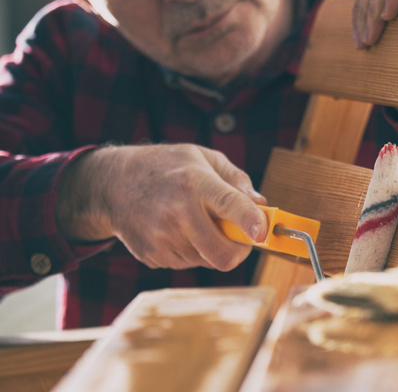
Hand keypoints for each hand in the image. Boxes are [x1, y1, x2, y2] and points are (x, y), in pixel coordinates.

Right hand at [57, 144, 267, 270]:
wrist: (112, 184)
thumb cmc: (166, 166)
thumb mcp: (203, 157)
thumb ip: (236, 180)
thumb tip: (260, 204)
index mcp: (195, 183)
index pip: (230, 206)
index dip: (251, 222)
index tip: (263, 232)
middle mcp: (178, 213)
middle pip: (222, 253)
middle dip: (239, 250)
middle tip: (240, 236)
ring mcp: (163, 238)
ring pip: (208, 260)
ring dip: (213, 247)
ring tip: (197, 221)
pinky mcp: (152, 256)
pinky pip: (188, 262)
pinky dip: (193, 250)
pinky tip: (178, 229)